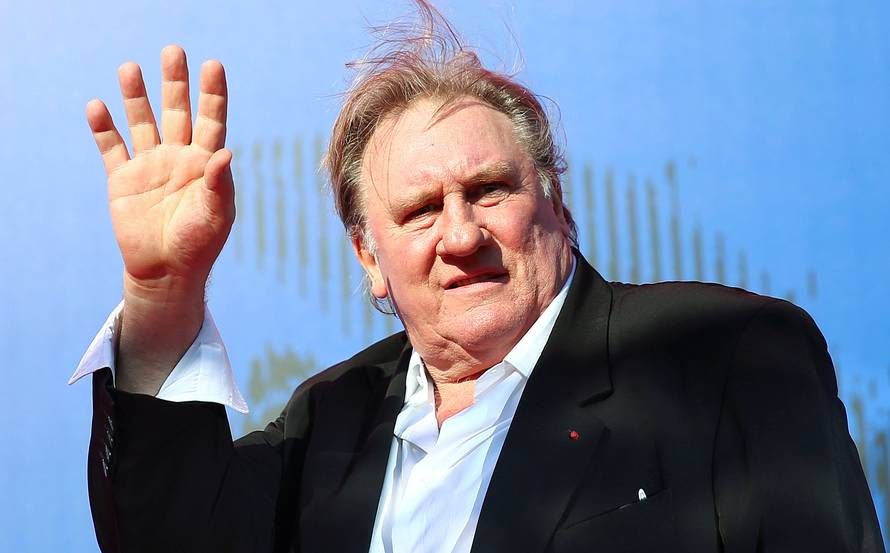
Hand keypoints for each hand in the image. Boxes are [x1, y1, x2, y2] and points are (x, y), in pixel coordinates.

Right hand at [86, 45, 233, 298]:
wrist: (167, 272)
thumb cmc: (199, 244)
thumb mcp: (216, 214)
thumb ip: (219, 183)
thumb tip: (226, 152)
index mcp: (205, 163)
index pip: (211, 120)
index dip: (212, 94)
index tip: (213, 65)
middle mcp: (178, 157)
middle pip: (177, 111)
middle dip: (175, 82)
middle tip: (173, 51)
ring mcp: (150, 166)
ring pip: (143, 122)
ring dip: (136, 97)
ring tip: (130, 68)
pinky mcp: (123, 180)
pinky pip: (111, 148)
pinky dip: (103, 128)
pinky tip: (97, 106)